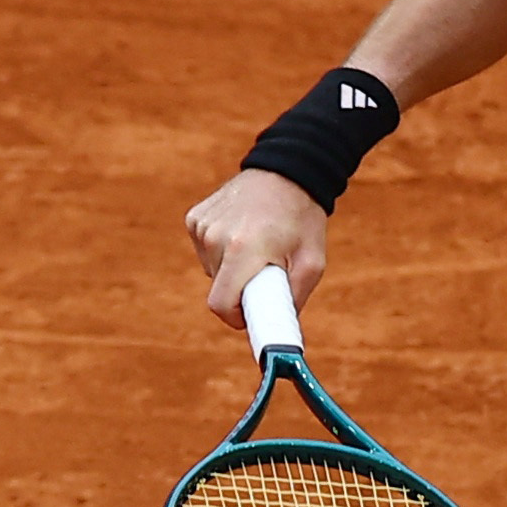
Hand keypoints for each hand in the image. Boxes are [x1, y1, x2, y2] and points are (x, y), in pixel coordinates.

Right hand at [185, 167, 329, 325]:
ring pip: (211, 271)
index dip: (237, 318)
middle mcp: (215, 237)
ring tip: (257, 246)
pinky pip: (205, 251)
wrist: (288, 169)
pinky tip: (241, 231)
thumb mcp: (312, 264)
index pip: (220, 306)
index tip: (253, 315)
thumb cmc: (303, 220)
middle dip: (241, 291)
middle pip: (218, 289)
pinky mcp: (194, 218)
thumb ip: (292, 301)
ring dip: (232, 269)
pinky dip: (222, 250)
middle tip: (266, 273)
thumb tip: (281, 336)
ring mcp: (201, 225)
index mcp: (243, 249)